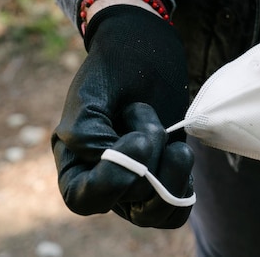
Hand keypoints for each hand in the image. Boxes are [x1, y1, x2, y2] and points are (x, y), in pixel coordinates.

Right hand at [52, 4, 193, 227]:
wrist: (148, 48)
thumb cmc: (114, 66)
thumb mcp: (91, 92)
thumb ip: (87, 131)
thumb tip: (106, 164)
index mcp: (75, 161)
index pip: (83, 199)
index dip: (112, 179)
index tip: (138, 139)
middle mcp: (106, 178)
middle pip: (128, 200)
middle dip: (147, 156)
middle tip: (145, 112)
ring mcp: (139, 180)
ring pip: (155, 212)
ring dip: (172, 174)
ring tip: (169, 137)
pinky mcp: (166, 174)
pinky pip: (177, 206)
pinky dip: (184, 185)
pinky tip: (180, 153)